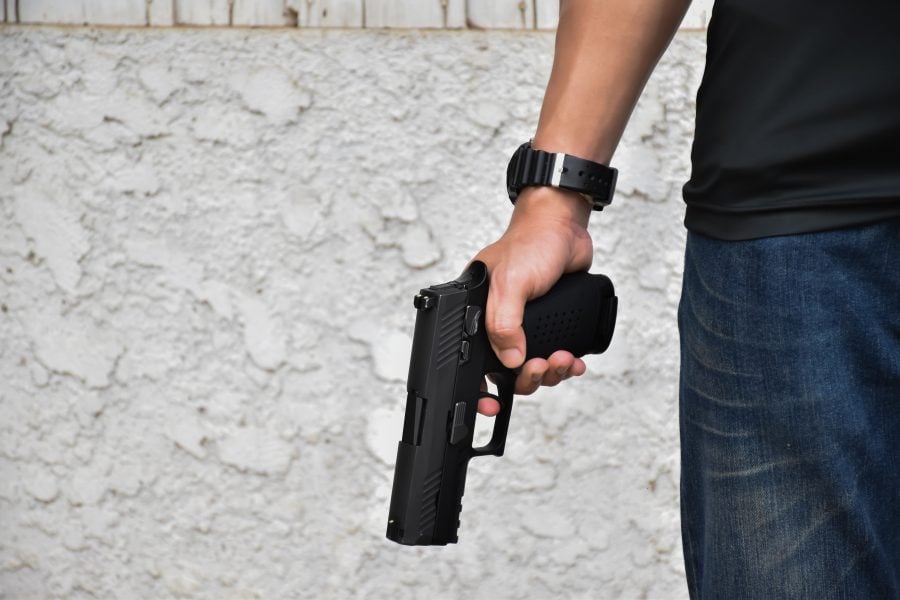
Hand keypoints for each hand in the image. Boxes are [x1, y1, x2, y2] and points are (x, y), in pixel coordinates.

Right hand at [470, 186, 594, 415]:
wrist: (564, 227)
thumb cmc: (531, 243)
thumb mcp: (510, 282)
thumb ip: (505, 322)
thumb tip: (511, 359)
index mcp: (477, 313)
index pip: (472, 359)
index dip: (481, 386)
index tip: (493, 403)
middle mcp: (499, 321)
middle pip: (507, 371)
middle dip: (527, 377)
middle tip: (541, 366)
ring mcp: (526, 324)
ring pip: (532, 367)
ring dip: (549, 372)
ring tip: (563, 361)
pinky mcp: (551, 324)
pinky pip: (554, 357)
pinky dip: (565, 364)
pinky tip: (574, 360)